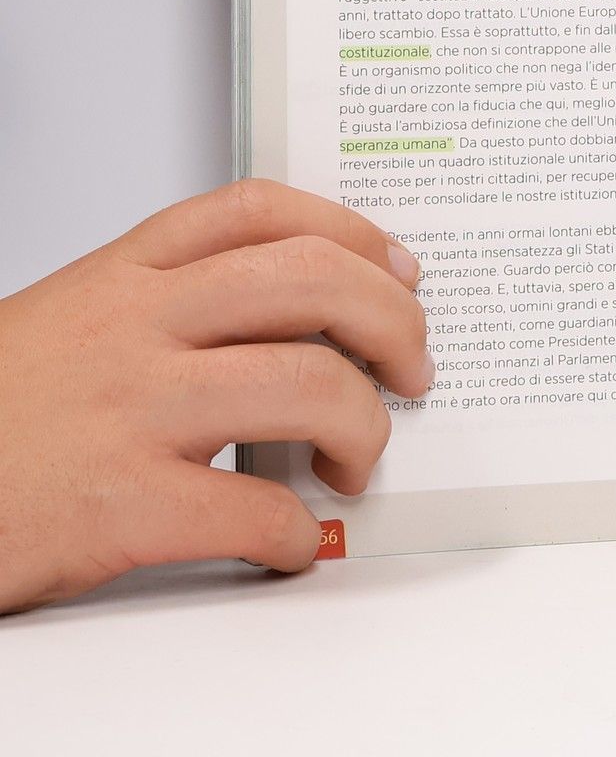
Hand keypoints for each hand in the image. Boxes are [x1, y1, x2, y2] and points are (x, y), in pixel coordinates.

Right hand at [0, 181, 430, 612]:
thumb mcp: (64, 326)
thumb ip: (167, 310)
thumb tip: (298, 326)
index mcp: (120, 278)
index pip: (260, 212)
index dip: (353, 233)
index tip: (400, 270)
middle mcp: (130, 327)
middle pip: (312, 282)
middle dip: (394, 325)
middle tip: (411, 373)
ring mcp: (126, 410)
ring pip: (308, 383)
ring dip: (364, 429)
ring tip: (355, 463)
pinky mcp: (115, 503)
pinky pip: (253, 508)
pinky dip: (297, 534)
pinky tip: (291, 544)